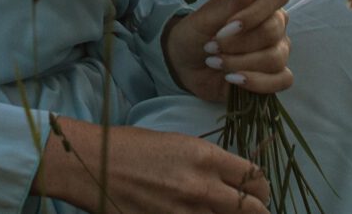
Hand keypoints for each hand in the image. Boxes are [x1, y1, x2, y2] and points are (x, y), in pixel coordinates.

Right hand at [37, 116, 271, 213]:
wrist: (90, 163)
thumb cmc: (130, 147)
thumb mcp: (177, 144)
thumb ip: (207, 163)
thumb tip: (228, 180)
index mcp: (205, 157)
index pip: (254, 178)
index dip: (261, 189)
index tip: (258, 194)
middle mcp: (202, 187)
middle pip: (252, 210)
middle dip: (258, 212)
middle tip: (255, 212)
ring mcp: (185, 213)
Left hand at [163, 0, 293, 105]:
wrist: (185, 64)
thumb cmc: (196, 34)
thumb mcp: (204, 19)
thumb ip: (229, 4)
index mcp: (260, 2)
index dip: (257, 11)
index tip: (229, 24)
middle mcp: (275, 24)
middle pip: (273, 31)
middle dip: (238, 43)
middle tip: (211, 47)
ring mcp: (278, 51)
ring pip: (274, 58)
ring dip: (240, 63)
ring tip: (215, 63)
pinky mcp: (275, 76)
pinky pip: (282, 80)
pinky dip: (257, 82)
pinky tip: (233, 79)